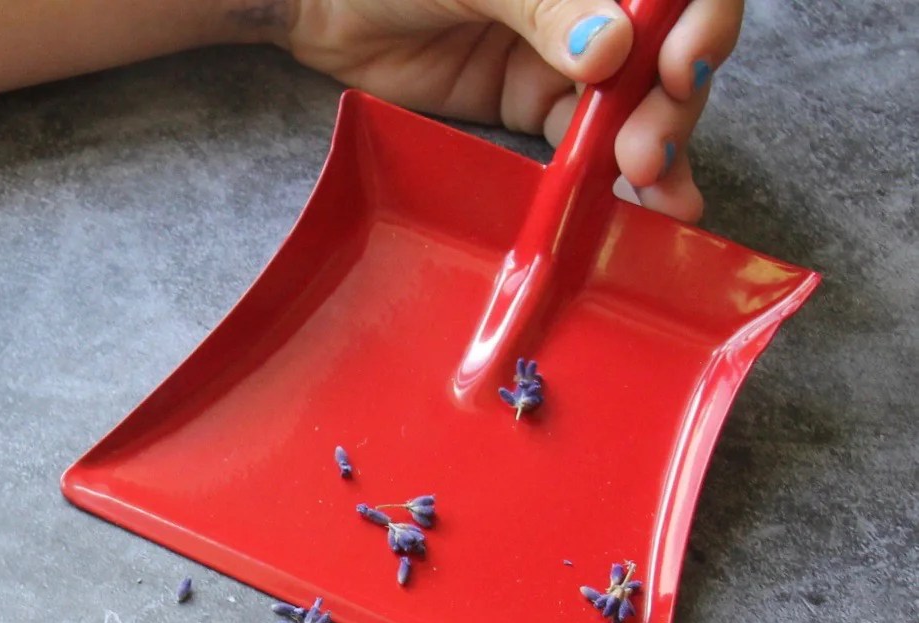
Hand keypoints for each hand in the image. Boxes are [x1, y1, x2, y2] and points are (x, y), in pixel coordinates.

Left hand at [276, 0, 742, 220]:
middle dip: (676, 101)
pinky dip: (615, 176)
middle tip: (650, 152)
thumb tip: (610, 57)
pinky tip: (642, 206)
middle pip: (671, 46)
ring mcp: (570, 52)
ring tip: (662, 192)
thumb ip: (545, 7)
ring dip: (659, 146)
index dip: (701, 20)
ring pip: (638, 101)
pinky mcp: (533, 104)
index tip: (681, 66)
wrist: (318, 1)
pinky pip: (589, 141)